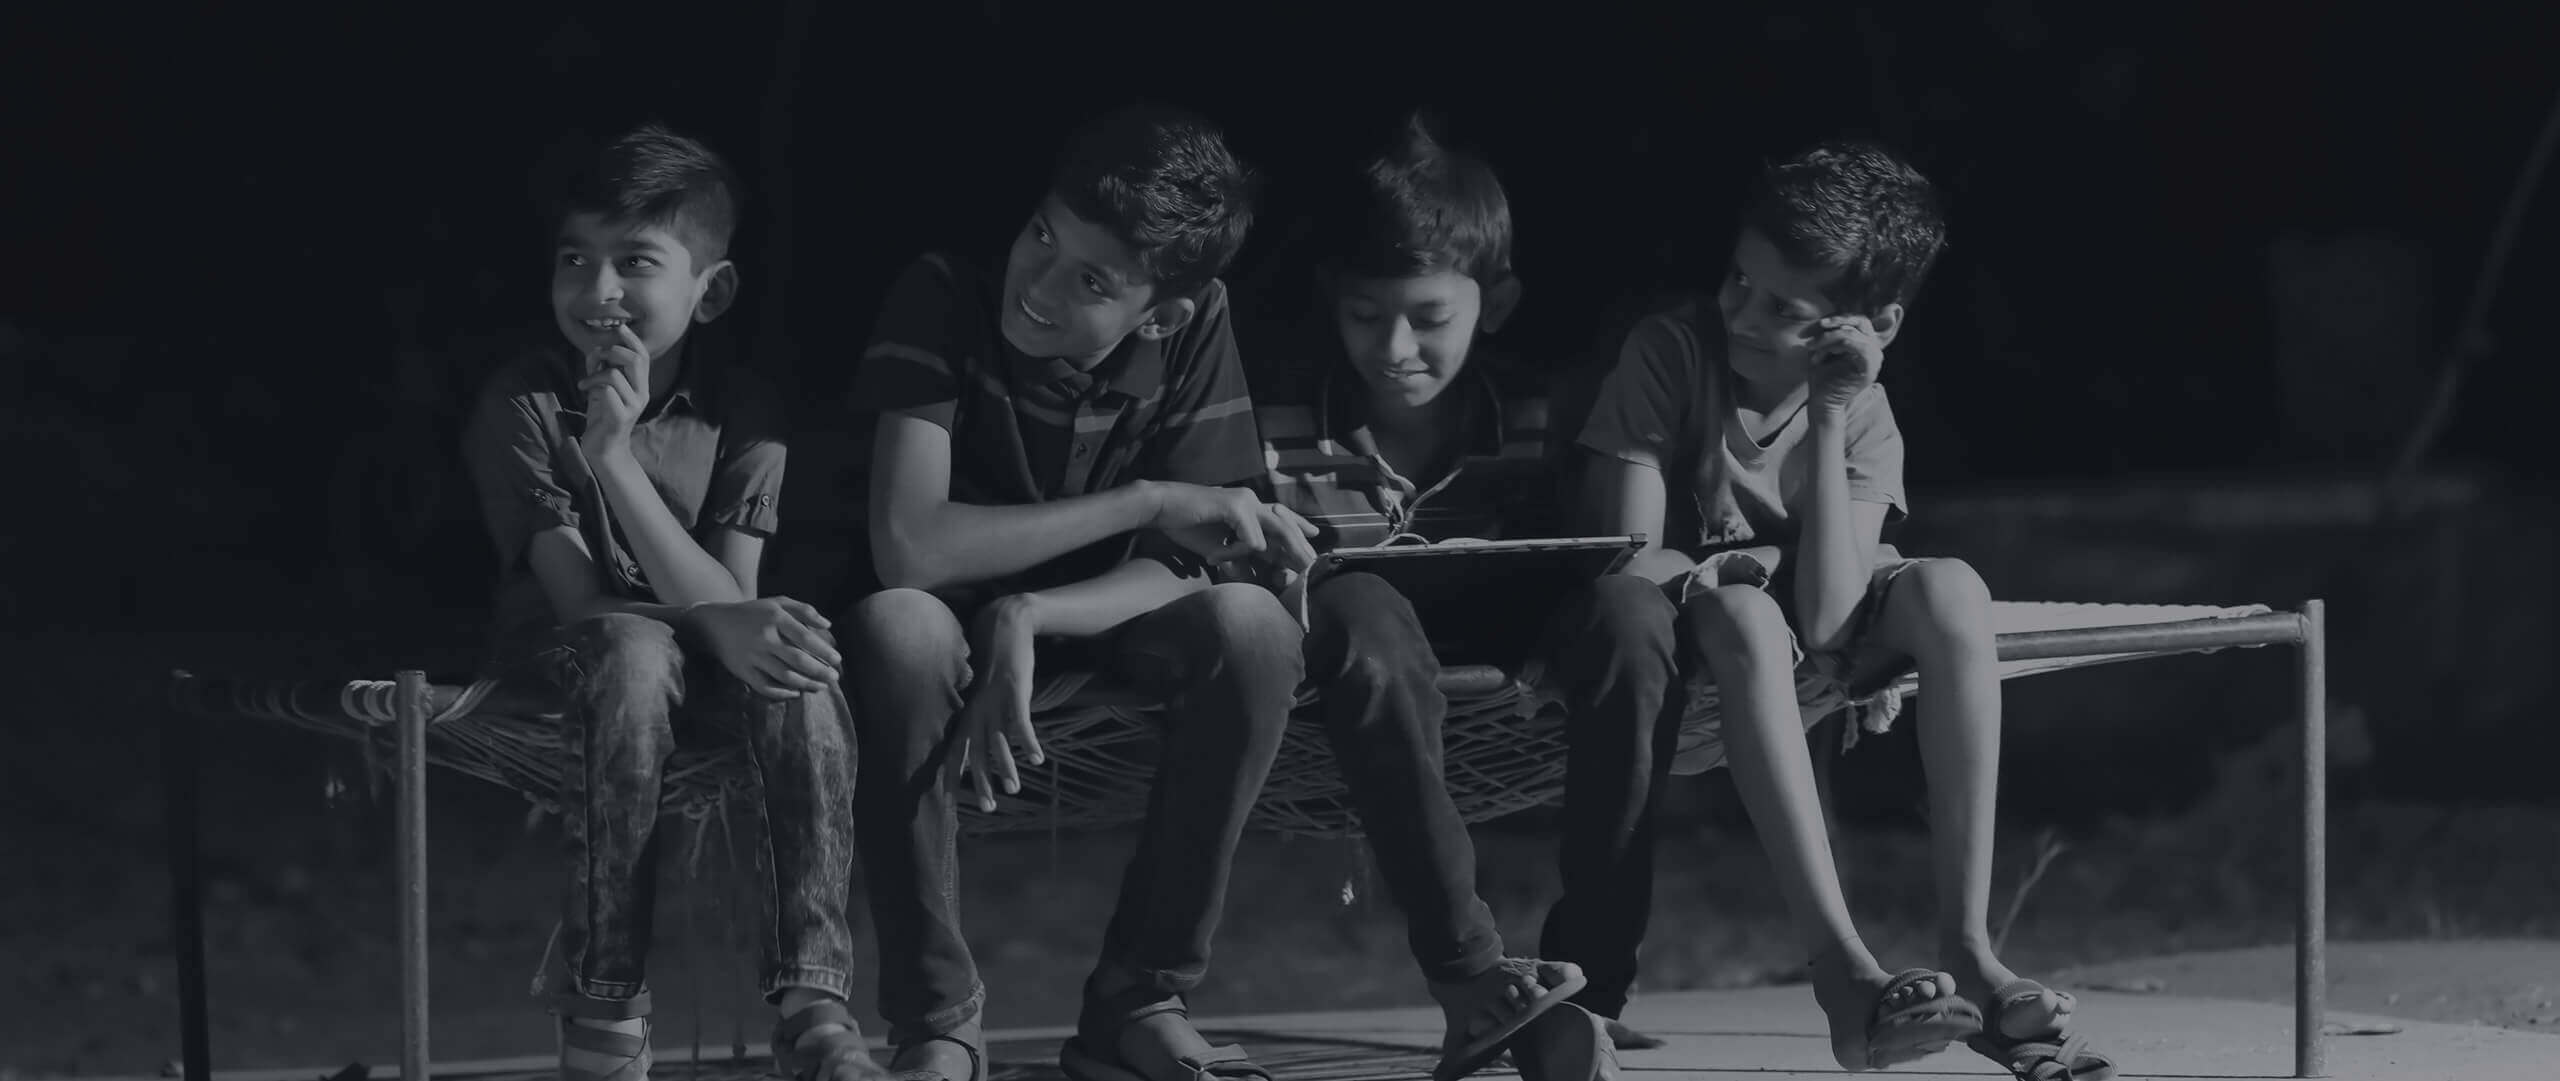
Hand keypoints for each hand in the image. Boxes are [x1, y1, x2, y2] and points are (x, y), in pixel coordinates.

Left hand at [578, 324, 650, 454]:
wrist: (603, 449)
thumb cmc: (602, 417)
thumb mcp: (600, 388)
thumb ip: (600, 369)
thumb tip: (595, 350)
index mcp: (639, 385)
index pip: (643, 356)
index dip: (632, 339)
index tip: (620, 327)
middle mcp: (641, 394)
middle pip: (636, 360)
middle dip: (613, 352)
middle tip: (598, 358)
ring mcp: (633, 406)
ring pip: (615, 375)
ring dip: (595, 374)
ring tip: (585, 383)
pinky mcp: (620, 417)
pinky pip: (607, 392)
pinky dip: (593, 387)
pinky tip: (584, 393)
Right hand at [690, 597, 839, 699]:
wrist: (714, 624)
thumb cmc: (753, 613)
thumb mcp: (777, 603)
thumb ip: (804, 610)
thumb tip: (828, 625)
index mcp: (775, 618)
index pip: (805, 637)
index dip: (824, 651)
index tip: (837, 660)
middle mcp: (764, 637)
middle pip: (797, 660)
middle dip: (819, 671)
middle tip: (834, 678)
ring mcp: (752, 656)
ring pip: (784, 676)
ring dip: (806, 684)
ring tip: (820, 687)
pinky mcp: (742, 670)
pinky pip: (765, 687)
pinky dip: (782, 693)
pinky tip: (796, 692)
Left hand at [949, 595, 1043, 811]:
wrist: (1004, 625)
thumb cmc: (995, 660)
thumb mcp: (984, 690)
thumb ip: (981, 711)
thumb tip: (980, 733)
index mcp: (968, 711)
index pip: (955, 749)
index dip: (952, 774)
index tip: (950, 799)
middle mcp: (977, 709)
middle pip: (976, 753)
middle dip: (981, 781)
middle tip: (988, 807)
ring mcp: (995, 701)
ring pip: (998, 741)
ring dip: (1006, 767)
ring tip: (1013, 788)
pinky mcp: (1014, 690)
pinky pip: (1021, 722)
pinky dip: (1028, 741)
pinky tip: (1037, 758)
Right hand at [1150, 483, 1318, 573]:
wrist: (1160, 508)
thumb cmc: (1185, 524)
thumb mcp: (1217, 548)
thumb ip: (1238, 560)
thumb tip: (1253, 581)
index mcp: (1249, 508)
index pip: (1281, 520)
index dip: (1298, 531)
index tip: (1313, 547)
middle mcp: (1252, 501)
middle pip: (1287, 524)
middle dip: (1301, 547)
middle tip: (1313, 566)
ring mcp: (1246, 501)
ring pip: (1278, 530)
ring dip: (1283, 552)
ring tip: (1292, 571)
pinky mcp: (1236, 506)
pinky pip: (1252, 540)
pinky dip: (1238, 554)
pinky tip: (1216, 557)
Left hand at [1804, 314, 1885, 419]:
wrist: (1821, 402)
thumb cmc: (1821, 376)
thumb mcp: (1824, 348)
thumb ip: (1831, 331)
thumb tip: (1829, 314)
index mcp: (1866, 343)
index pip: (1857, 319)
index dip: (1835, 318)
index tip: (1811, 328)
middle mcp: (1874, 349)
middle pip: (1860, 320)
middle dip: (1834, 321)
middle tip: (1815, 328)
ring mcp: (1875, 358)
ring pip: (1852, 333)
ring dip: (1828, 338)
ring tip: (1811, 348)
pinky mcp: (1869, 367)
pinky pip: (1855, 344)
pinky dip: (1834, 345)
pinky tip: (1820, 357)